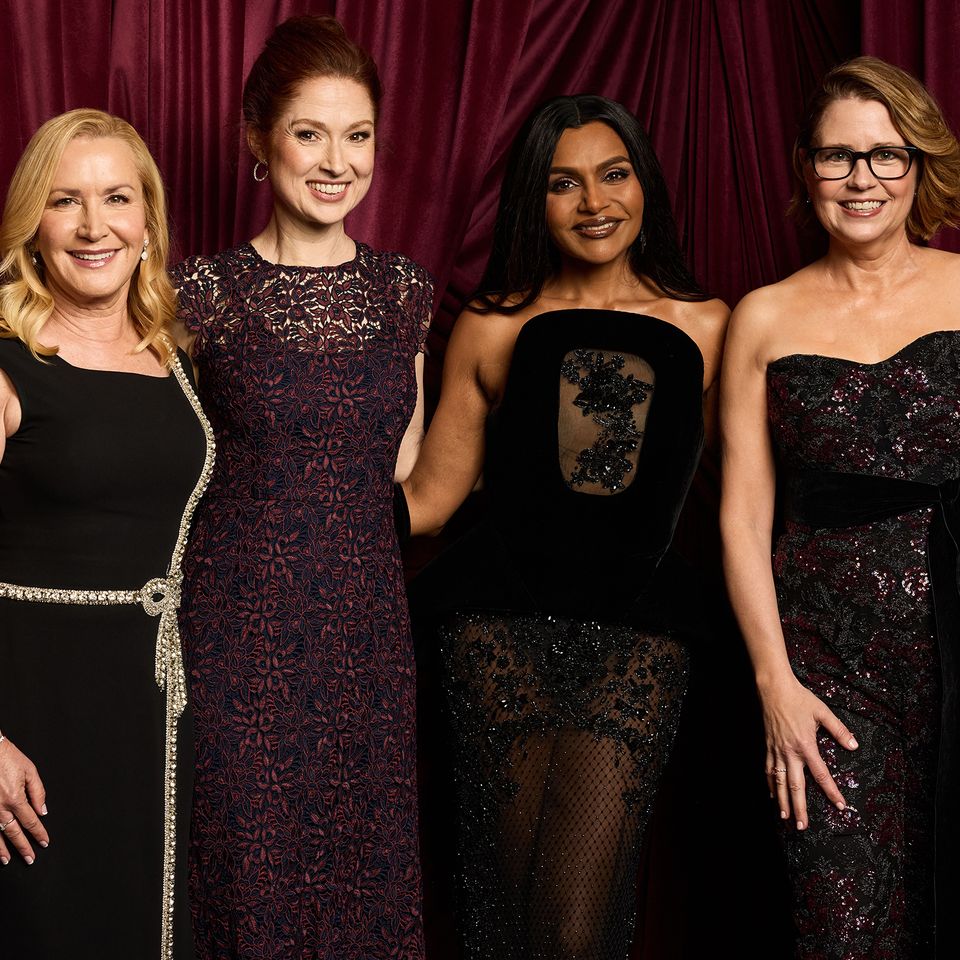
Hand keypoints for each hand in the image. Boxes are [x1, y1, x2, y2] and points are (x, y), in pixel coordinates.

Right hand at [0, 735, 48, 864]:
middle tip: (30, 858)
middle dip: (23, 847)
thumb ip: (38, 792)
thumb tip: (43, 810)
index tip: (44, 842)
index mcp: (15, 798)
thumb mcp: (29, 770)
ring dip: (2, 849)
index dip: (39, 833)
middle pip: (14, 832)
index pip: (31, 821)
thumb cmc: (7, 758)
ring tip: (7, 860)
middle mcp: (0, 808)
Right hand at [759, 676, 857, 830]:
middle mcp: (790, 752)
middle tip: (802, 826)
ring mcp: (777, 750)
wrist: (774, 689)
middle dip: (800, 807)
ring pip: (779, 781)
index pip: (821, 775)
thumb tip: (854, 745)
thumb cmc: (799, 698)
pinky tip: (772, 795)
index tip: (840, 805)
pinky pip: (768, 769)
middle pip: (796, 786)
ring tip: (785, 817)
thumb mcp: (823, 712)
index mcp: (806, 745)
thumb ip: (839, 730)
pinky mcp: (768, 746)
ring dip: (782, 801)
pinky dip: (770, 784)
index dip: (832, 792)